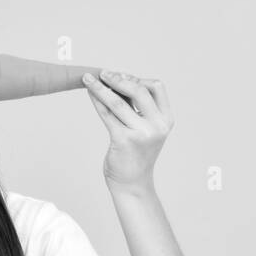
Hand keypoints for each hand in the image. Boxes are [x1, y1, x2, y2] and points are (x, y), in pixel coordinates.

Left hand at [82, 69, 173, 194]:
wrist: (132, 183)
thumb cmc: (136, 153)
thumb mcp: (145, 127)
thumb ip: (137, 106)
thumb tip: (119, 79)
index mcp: (167, 119)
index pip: (157, 87)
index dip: (138, 78)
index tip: (121, 75)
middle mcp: (158, 126)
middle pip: (139, 90)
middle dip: (118, 79)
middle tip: (103, 73)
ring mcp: (142, 134)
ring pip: (118, 102)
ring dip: (101, 87)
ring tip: (88, 79)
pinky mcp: (123, 140)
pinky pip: (107, 114)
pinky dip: (97, 101)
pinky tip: (90, 93)